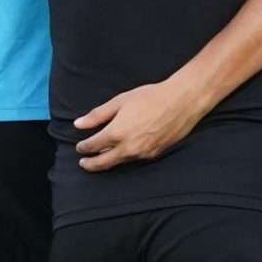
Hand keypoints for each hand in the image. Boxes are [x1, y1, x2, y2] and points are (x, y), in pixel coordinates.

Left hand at [73, 75, 208, 168]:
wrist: (182, 102)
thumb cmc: (151, 97)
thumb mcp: (120, 102)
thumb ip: (98, 115)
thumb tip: (79, 124)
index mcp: (116, 133)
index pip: (93, 146)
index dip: (83, 147)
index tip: (80, 146)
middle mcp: (128, 148)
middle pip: (103, 162)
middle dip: (90, 164)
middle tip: (84, 163)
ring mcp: (142, 153)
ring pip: (119, 162)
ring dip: (108, 161)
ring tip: (101, 158)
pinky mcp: (155, 154)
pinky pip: (134, 160)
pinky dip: (124, 158)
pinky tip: (123, 153)